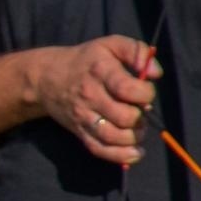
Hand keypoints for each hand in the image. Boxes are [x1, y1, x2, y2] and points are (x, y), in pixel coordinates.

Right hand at [35, 36, 159, 164]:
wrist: (45, 78)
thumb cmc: (85, 60)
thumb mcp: (110, 44)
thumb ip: (136, 51)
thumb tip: (155, 73)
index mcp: (100, 72)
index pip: (128, 89)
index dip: (146, 93)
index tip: (145, 91)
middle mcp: (90, 96)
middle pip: (124, 117)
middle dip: (140, 117)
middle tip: (140, 111)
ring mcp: (83, 116)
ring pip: (113, 137)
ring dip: (133, 137)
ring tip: (137, 129)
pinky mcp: (79, 131)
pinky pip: (99, 149)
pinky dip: (120, 155)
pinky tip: (135, 151)